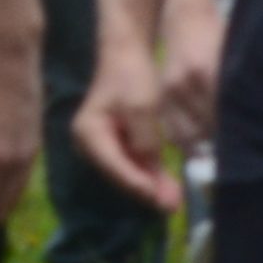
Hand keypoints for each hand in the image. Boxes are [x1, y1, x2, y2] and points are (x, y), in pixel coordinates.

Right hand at [71, 56, 192, 213]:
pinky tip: (166, 185)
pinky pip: (130, 163)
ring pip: (127, 172)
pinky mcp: (113, 144)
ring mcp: (100, 145)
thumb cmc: (131, 77)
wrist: (126, 55)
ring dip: (150, 185)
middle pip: (119, 174)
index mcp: (89, 133)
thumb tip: (151, 171)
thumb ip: (145, 141)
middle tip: (172, 206)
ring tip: (173, 200)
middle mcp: (88, 143)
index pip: (115, 166)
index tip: (160, 198)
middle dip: (146, 189)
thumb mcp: (142, 109)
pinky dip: (147, 173)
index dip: (138, 183)